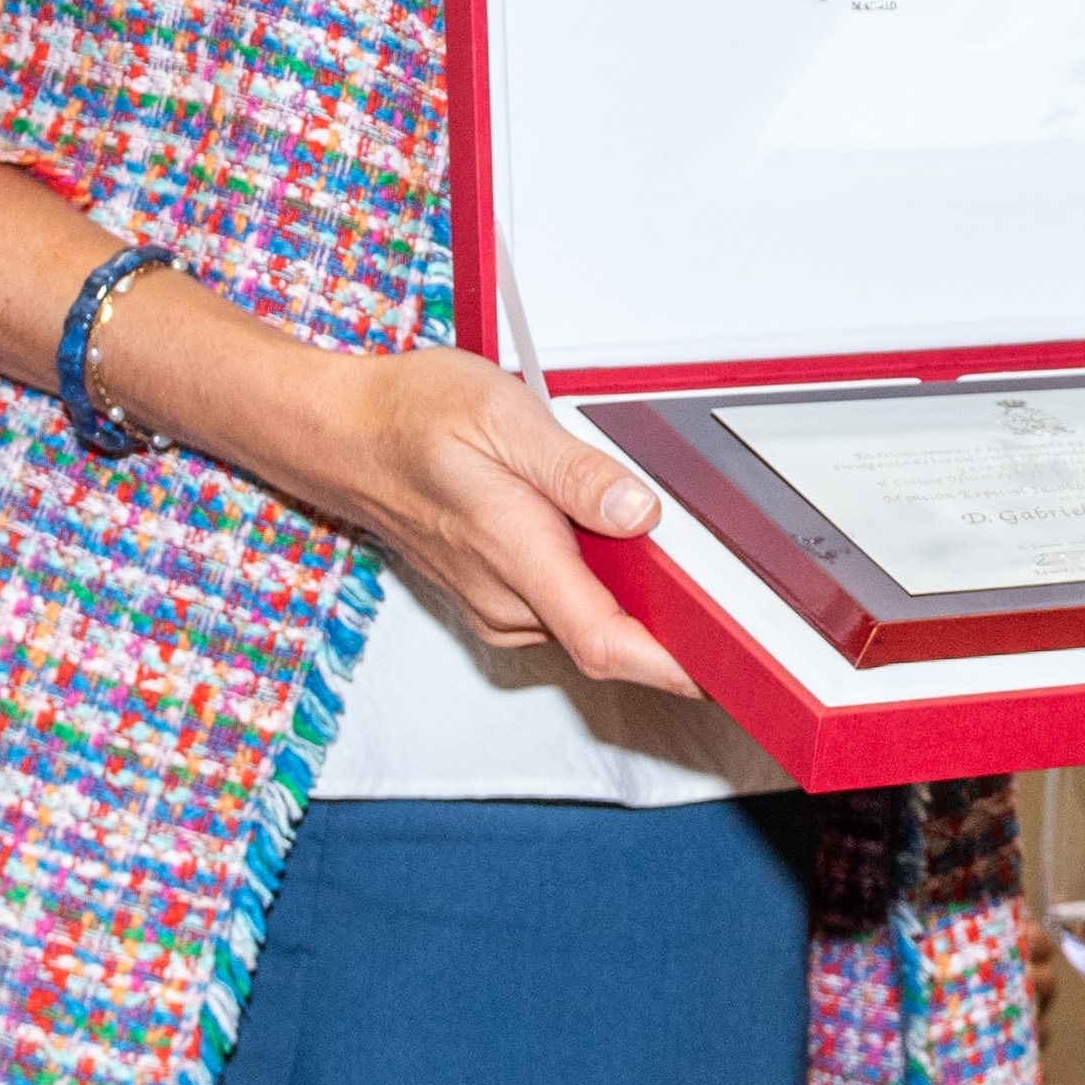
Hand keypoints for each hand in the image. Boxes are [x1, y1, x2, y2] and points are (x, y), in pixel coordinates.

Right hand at [0, 159, 701, 694]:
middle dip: (679, 630)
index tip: (736, 669)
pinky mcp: (499, 597)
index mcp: (514, 554)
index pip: (607, 640)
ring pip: (593, 626)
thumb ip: (573, 472)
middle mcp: (508, 599)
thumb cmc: (413, 415)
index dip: (677, 665)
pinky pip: (569, 610)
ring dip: (643, 607)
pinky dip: (608, 593)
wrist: (339, 433)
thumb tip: (638, 513)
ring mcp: (501, 605)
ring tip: (691, 567)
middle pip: (613, 640)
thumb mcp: (502, 415)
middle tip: (745, 603)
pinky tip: (628, 554)